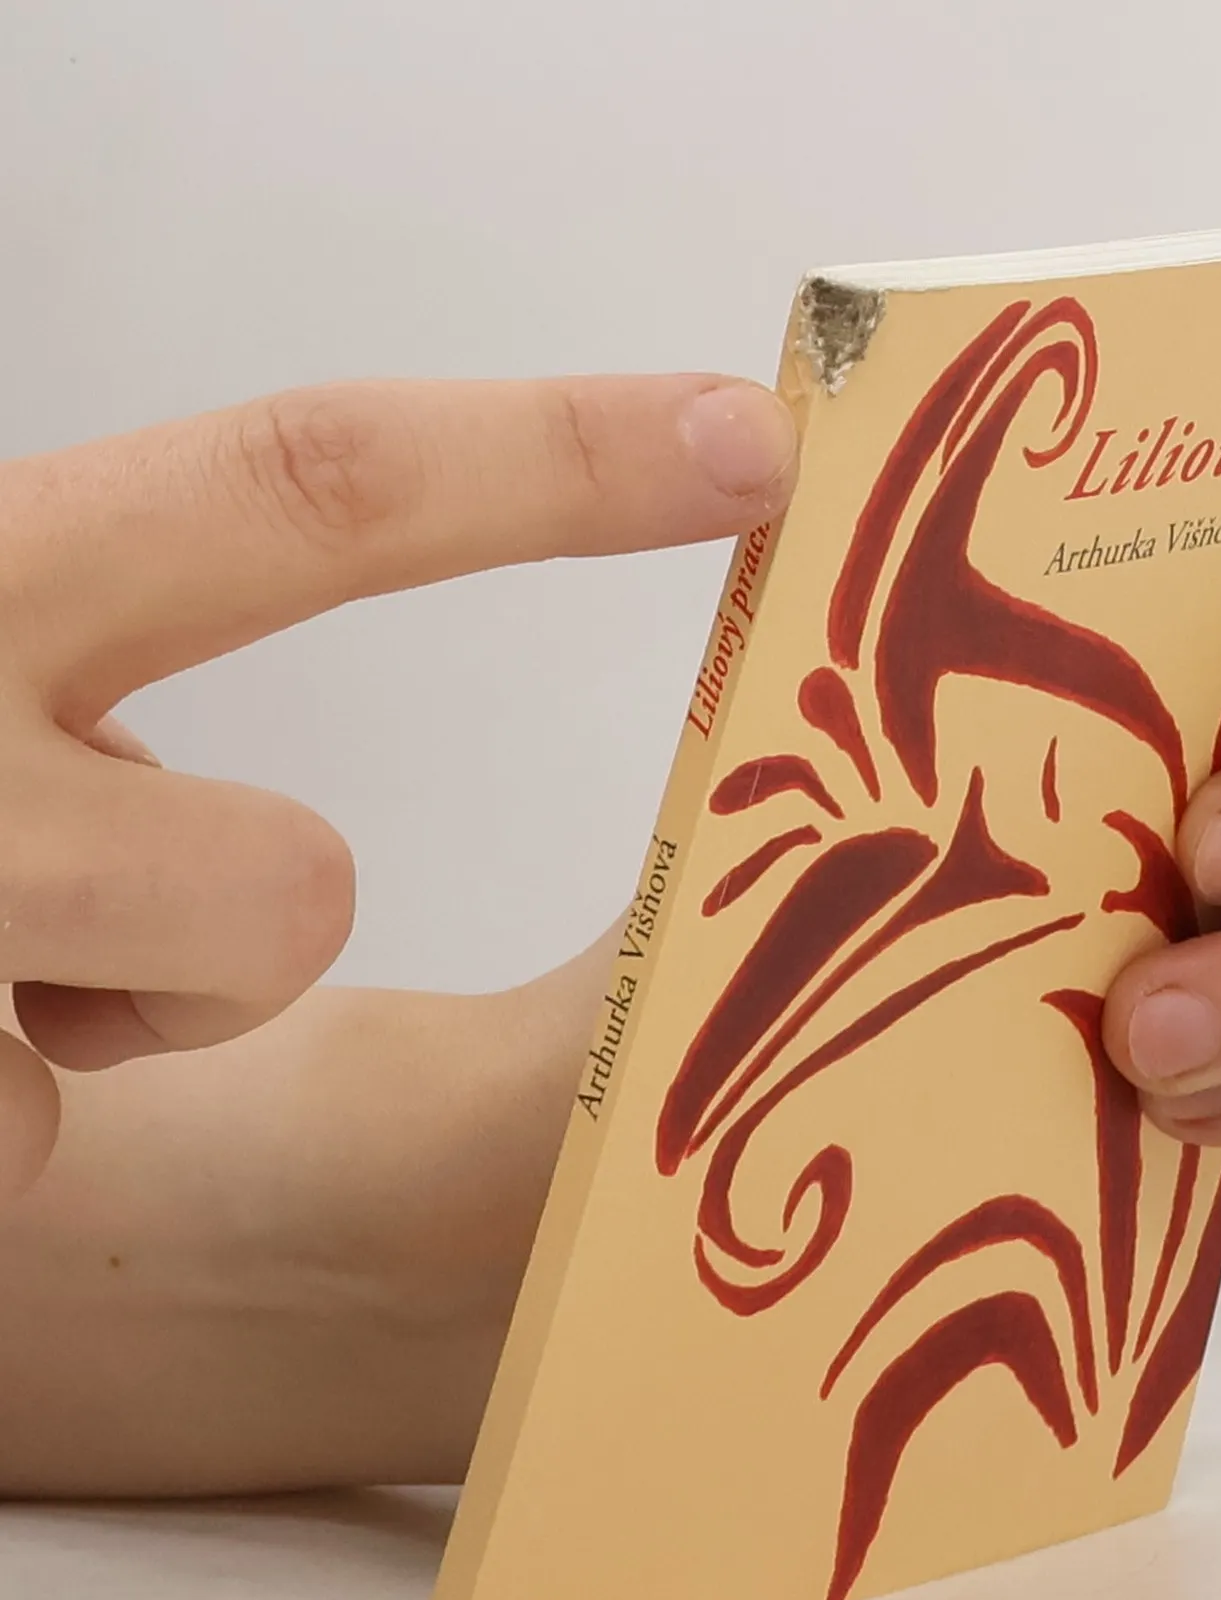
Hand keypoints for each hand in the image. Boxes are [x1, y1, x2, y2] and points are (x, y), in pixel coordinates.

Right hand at [0, 373, 798, 1197]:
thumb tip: (260, 748)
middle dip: (255, 924)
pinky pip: (27, 1141)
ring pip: (171, 1047)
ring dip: (98, 1009)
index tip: (750, 438)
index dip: (548, 466)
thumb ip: (73, 641)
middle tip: (180, 895)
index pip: (303, 493)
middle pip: (279, 893)